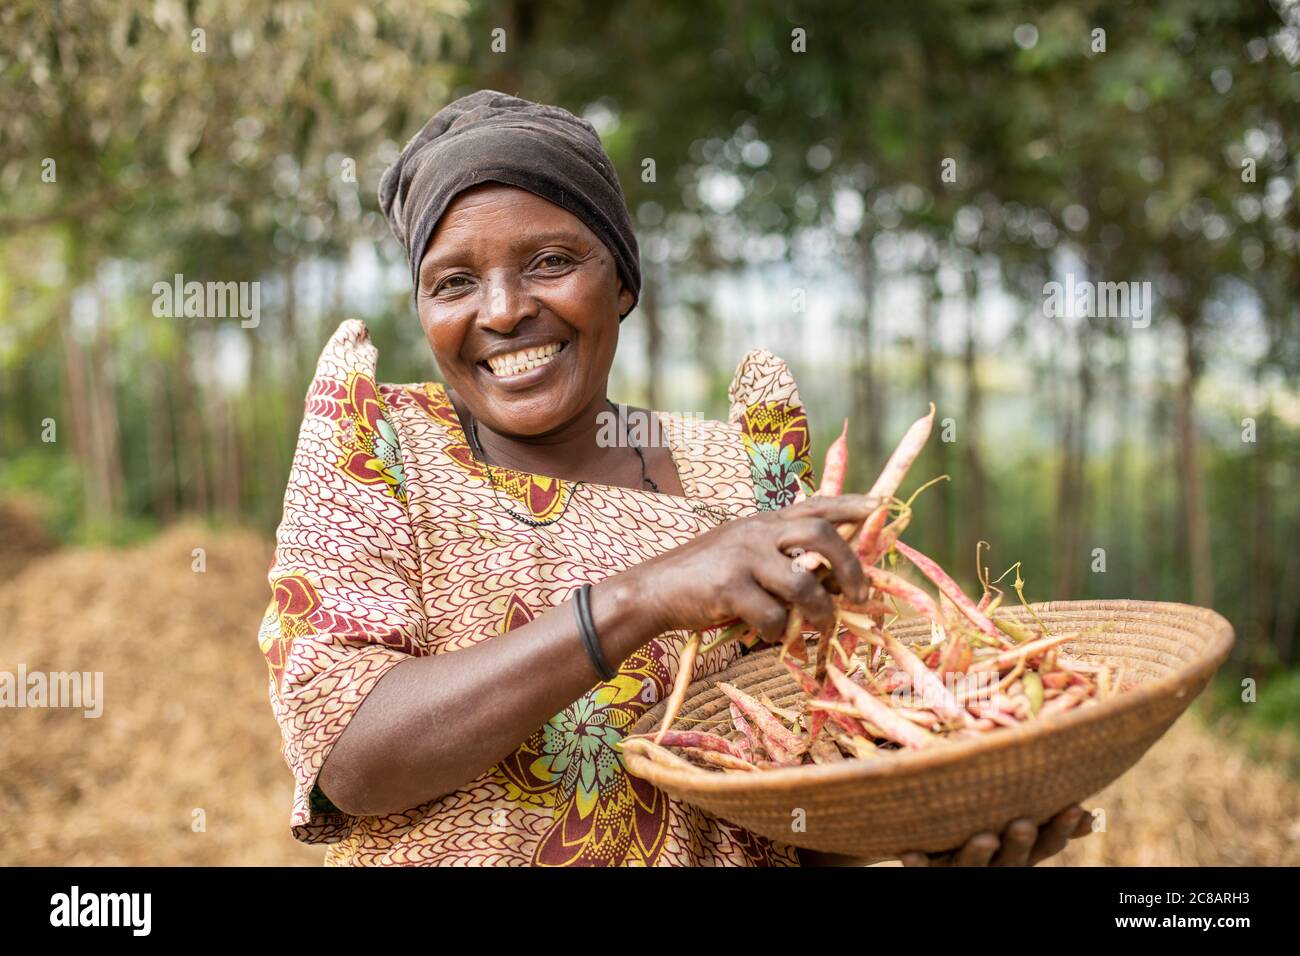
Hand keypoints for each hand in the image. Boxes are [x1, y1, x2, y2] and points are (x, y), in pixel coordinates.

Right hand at [631, 494, 874, 639]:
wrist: (652, 590)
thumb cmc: (703, 576)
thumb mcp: (742, 552)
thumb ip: (778, 556)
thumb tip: (827, 579)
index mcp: (763, 521)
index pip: (815, 504)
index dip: (850, 504)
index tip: (880, 504)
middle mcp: (757, 532)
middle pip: (821, 536)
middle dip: (850, 567)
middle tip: (860, 595)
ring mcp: (743, 558)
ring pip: (803, 583)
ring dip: (819, 612)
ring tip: (819, 627)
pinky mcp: (728, 587)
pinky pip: (773, 616)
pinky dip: (780, 633)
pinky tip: (772, 636)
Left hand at [899, 805, 1093, 866]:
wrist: (942, 860)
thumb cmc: (990, 831)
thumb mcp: (1022, 829)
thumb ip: (1048, 820)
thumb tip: (1091, 811)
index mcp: (1021, 853)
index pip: (1048, 844)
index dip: (1061, 829)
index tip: (1076, 807)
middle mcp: (996, 866)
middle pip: (1013, 860)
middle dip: (1018, 843)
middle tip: (1023, 823)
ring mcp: (963, 870)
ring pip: (972, 867)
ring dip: (977, 853)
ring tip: (984, 838)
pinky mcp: (932, 871)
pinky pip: (924, 869)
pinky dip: (919, 863)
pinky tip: (910, 852)